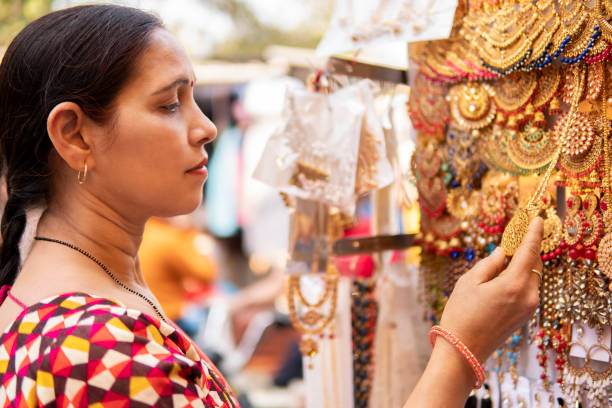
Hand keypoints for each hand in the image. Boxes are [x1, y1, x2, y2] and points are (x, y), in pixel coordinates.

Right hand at [439, 216, 542, 361]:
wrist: (463, 350)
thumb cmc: (461, 315)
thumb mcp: (469, 282)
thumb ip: (489, 264)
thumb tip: (502, 252)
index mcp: (514, 284)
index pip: (529, 251)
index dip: (533, 233)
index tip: (537, 219)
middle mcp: (528, 295)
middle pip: (533, 264)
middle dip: (526, 249)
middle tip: (516, 235)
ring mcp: (529, 307)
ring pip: (531, 277)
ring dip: (522, 265)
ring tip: (505, 257)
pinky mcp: (525, 316)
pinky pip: (528, 289)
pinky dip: (520, 278)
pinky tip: (504, 276)